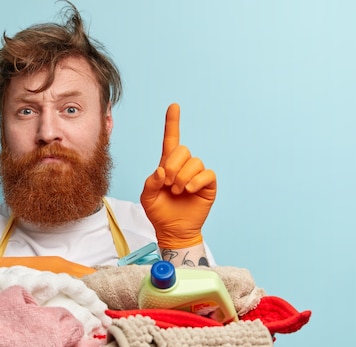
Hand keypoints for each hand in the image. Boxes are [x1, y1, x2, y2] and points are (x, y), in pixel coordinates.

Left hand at [140, 103, 216, 248]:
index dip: (172, 123)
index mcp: (167, 165)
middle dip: (172, 166)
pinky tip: (188, 190)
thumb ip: (150, 182)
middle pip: (182, 150)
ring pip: (194, 162)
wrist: (173, 231)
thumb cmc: (159, 213)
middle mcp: (183, 166)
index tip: (174, 106)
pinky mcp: (208, 185)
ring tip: (177, 191)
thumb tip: (162, 170)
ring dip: (182, 177)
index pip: (170, 140)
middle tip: (168, 184)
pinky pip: (206, 174)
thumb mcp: (147, 197)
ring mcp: (197, 175)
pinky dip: (195, 181)